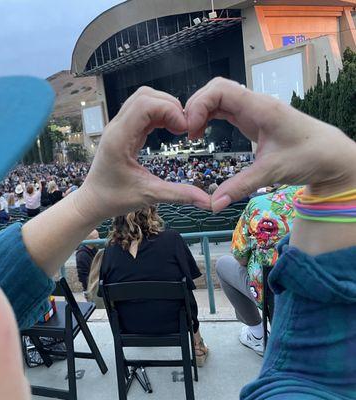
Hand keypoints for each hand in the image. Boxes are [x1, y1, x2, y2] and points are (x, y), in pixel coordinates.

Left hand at [77, 86, 210, 220]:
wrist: (92, 201)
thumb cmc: (114, 198)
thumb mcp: (148, 196)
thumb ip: (178, 195)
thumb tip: (208, 201)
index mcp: (119, 138)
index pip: (144, 105)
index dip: (169, 110)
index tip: (183, 129)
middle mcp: (117, 127)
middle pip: (145, 96)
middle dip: (169, 105)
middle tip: (184, 127)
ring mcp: (118, 127)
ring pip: (142, 100)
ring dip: (164, 108)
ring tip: (178, 128)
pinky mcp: (123, 130)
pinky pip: (141, 111)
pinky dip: (158, 115)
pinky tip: (169, 129)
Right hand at [185, 78, 355, 211]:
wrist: (332, 156)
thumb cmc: (309, 157)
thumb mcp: (272, 172)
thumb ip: (240, 187)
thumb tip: (212, 205)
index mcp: (260, 108)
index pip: (220, 90)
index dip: (199, 105)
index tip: (190, 130)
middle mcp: (255, 103)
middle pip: (215, 89)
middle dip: (195, 106)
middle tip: (187, 132)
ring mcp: (254, 109)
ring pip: (218, 97)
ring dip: (201, 111)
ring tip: (192, 134)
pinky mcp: (253, 118)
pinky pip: (225, 108)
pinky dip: (209, 116)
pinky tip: (203, 133)